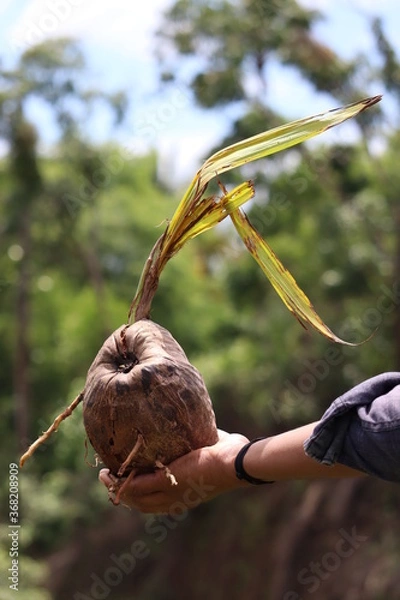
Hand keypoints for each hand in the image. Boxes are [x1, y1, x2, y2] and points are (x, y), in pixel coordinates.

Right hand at [99, 430, 249, 513]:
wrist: (235, 462)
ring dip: (116, 487)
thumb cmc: (229, 453)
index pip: (155, 501)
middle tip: (109, 480)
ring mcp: (169, 494)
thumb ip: (197, 440)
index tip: (127, 480)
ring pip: (133, 497)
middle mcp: (174, 500)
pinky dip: (120, 481)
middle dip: (122, 493)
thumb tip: (194, 421)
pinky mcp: (165, 482)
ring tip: (104, 475)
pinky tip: (110, 473)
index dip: (138, 493)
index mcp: (183, 496)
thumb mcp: (207, 448)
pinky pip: (135, 485)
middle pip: (140, 503)